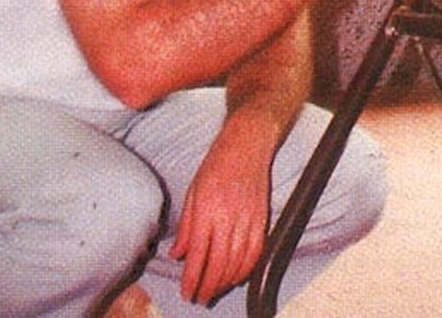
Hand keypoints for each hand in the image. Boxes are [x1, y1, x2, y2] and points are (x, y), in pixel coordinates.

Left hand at [170, 121, 274, 306]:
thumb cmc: (217, 164)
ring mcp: (249, 218)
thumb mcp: (192, 192)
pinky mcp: (263, 217)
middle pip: (219, 263)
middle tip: (200, 298)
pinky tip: (238, 276)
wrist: (247, 143)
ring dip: (227, 282)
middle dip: (209, 286)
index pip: (199, 255)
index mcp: (207, 210)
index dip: (193, 279)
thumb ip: (186, 226)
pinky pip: (257, 251)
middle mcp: (229, 217)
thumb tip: (179, 254)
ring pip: (239, 261)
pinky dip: (248, 268)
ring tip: (216, 290)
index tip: (188, 292)